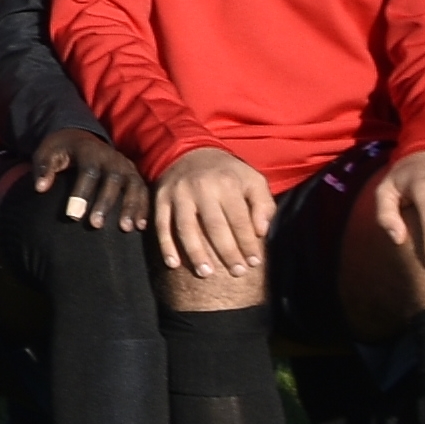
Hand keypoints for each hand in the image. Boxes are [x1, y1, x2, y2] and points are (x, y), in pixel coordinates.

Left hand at [23, 126, 151, 232]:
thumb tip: (40, 188)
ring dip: (131, 207)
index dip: (81, 193)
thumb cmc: (61, 150)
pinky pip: (144, 191)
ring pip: (133, 185)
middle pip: (113, 179)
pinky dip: (144, 208)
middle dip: (105, 203)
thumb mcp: (47, 152)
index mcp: (90, 151)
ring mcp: (126, 166)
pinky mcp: (134, 176)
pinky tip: (140, 226)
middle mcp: (112, 158)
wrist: (80, 138)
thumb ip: (44, 168)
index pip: (88, 171)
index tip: (72, 215)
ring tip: (125, 228)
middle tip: (96, 225)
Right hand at [150, 146, 272, 282]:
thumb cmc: (227, 172)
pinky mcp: (161, 198)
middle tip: (237, 272)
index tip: (255, 263)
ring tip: (206, 273)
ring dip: (195, 253)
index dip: (248, 243)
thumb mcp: (252, 179)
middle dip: (227, 252)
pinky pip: (162, 225)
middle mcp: (202, 188)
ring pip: (186, 228)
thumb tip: (261, 232)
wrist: (188, 150)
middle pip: (215, 226)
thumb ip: (263, 204)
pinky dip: (166, 246)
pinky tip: (173, 264)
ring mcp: (179, 194)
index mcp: (227, 183)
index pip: (240, 220)